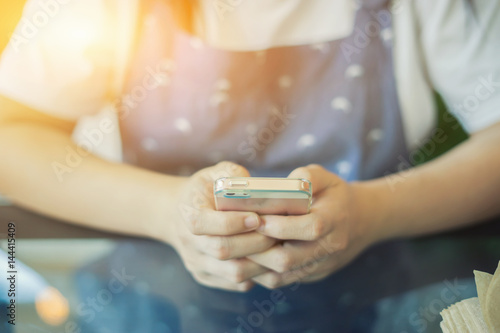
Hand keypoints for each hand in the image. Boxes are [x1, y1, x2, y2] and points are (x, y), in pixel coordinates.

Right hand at [172, 161, 276, 291]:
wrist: (178, 214)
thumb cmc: (205, 190)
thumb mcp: (214, 173)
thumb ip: (232, 174)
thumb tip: (254, 186)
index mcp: (187, 213)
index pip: (203, 223)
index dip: (232, 223)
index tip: (257, 217)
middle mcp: (189, 242)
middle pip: (222, 250)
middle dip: (255, 242)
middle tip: (279, 233)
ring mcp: (197, 263)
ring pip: (233, 272)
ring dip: (261, 262)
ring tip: (279, 248)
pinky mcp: (207, 277)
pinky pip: (236, 283)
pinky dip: (257, 274)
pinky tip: (271, 260)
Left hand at [248, 164, 376, 288]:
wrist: (360, 222)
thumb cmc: (335, 195)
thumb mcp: (326, 177)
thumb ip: (305, 176)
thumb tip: (278, 186)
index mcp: (335, 219)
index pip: (310, 228)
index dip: (281, 226)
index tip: (258, 219)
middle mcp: (329, 247)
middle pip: (290, 259)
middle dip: (259, 249)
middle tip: (239, 235)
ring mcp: (319, 266)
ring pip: (281, 275)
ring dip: (254, 264)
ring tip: (236, 248)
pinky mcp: (310, 275)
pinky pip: (280, 281)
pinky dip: (259, 272)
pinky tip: (246, 258)